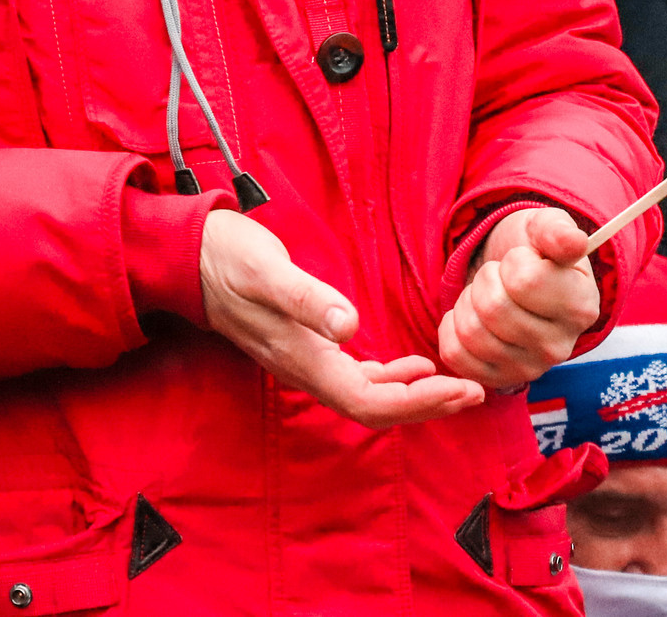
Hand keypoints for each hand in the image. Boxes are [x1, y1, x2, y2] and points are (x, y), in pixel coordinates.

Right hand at [199, 210, 484, 427]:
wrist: (190, 258)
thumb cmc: (229, 259)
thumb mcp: (268, 270)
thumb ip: (307, 299)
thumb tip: (349, 328)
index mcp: (303, 359)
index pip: (368, 402)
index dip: (417, 404)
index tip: (460, 391)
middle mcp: (306, 370)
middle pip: (373, 409)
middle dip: (426, 406)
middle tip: (475, 394)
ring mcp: (305, 361)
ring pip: (366, 397)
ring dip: (413, 396)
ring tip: (456, 386)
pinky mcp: (306, 346)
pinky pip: (356, 379)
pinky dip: (390, 380)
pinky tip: (413, 367)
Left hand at [439, 206, 600, 389]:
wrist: (511, 276)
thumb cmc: (532, 250)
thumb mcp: (544, 227)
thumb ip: (557, 231)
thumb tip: (574, 241)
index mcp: (581, 306)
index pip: (525, 281)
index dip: (512, 262)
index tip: (522, 261)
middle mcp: (560, 347)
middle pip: (493, 308)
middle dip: (486, 280)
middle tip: (499, 276)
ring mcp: (528, 369)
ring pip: (471, 332)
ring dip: (468, 301)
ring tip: (486, 295)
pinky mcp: (496, 380)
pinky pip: (454, 354)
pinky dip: (451, 327)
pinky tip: (471, 316)